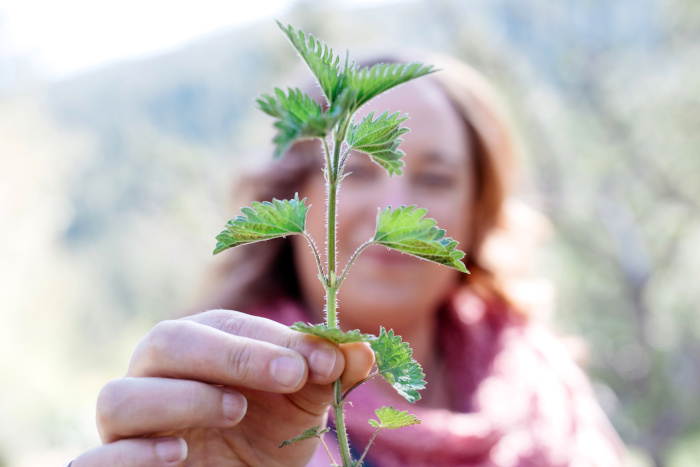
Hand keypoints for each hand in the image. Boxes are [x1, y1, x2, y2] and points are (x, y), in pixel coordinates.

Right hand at [71, 309, 374, 466]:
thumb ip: (329, 373)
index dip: (276, 339)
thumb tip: (364, 350)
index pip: (226, 326)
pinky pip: (94, 460)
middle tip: (289, 376)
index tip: (327, 361)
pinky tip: (179, 453)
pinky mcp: (114, 466)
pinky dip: (131, 455)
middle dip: (232, 354)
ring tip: (236, 411)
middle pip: (167, 342)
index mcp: (199, 346)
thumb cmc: (267, 436)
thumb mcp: (304, 406)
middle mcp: (156, 375)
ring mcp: (129, 426)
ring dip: (181, 398)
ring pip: (120, 397)